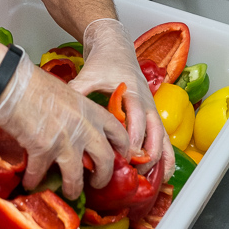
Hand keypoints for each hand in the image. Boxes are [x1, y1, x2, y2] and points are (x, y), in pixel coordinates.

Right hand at [0, 50, 129, 198]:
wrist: (12, 82)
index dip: (123, 150)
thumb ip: (78, 113)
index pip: (119, 134)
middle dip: (103, 177)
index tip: (121, 159)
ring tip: (69, 192)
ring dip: (73, 189)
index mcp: (92, 111)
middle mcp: (84, 128)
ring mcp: (65, 141)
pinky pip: (40, 174)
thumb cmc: (35, 83)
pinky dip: (33, 181)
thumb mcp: (67, 95)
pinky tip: (29, 183)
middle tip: (97, 182)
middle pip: (105, 161)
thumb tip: (78, 128)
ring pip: (76, 177)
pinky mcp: (43, 150)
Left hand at [69, 18, 173, 179]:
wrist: (116, 48)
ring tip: (148, 180)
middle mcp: (146, 103)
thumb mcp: (89, 75)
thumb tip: (64, 108)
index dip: (131, 142)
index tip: (123, 158)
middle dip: (146, 155)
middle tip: (132, 173)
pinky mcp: (152, 115)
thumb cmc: (104, 63)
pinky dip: (164, 156)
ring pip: (163, 138)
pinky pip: (164, 138)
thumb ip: (78, 90)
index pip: (136, 122)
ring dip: (158, 159)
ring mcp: (152, 110)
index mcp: (132, 93)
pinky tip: (160, 173)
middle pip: (155, 133)